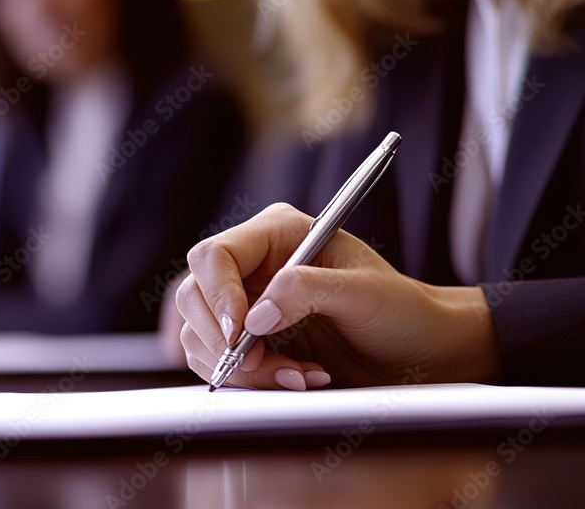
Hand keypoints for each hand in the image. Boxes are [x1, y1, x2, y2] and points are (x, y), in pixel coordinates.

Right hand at [176, 203, 500, 389]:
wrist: (420, 352)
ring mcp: (246, 304)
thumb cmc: (402, 311)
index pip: (215, 255)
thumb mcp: (363, 293)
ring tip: (298, 374)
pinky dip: (248, 379)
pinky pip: (216, 361)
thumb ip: (306, 292)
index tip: (238, 333)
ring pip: (200, 334)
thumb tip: (254, 316)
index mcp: (278, 233)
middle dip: (223, 339)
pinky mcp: (248, 341)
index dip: (218, 295)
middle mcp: (254, 265)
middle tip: (261, 363)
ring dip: (242, 367)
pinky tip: (295, 377)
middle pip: (194, 295)